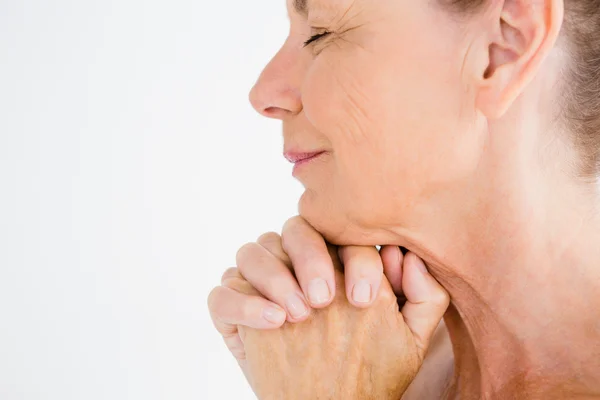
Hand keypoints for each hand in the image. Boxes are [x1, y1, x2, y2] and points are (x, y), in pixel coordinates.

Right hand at [207, 217, 404, 362]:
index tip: (363, 297)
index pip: (339, 233)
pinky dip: (242, 304)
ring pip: (252, 251)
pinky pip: (221, 294)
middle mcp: (294, 263)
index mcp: (334, 260)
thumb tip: (409, 257)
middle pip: (293, 230)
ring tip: (298, 315)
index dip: (351, 256)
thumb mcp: (409, 339)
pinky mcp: (231, 310)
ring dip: (274, 277)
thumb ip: (424, 297)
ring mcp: (258, 284)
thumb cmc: (372, 369)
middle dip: (310, 258)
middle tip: (324, 299)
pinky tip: (273, 323)